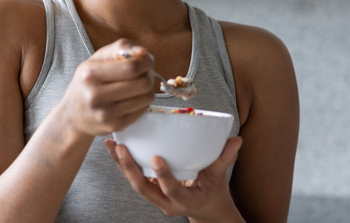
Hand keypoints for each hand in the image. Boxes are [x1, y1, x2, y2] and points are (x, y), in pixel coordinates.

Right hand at [60, 39, 155, 136]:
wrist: (72, 114)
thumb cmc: (88, 82)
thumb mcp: (97, 59)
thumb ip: (121, 48)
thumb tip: (144, 52)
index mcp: (90, 74)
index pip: (132, 67)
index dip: (146, 62)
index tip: (146, 61)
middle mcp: (96, 95)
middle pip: (142, 83)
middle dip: (148, 75)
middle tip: (143, 74)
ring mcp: (106, 113)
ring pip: (146, 97)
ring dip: (147, 89)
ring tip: (136, 86)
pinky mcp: (115, 125)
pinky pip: (143, 110)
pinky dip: (142, 102)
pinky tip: (131, 98)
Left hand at [104, 136, 244, 221]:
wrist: (205, 209)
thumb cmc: (212, 192)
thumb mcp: (219, 178)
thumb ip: (224, 159)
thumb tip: (236, 140)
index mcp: (185, 200)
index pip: (171, 189)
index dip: (163, 175)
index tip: (156, 158)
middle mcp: (167, 202)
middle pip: (143, 188)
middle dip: (130, 169)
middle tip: (121, 148)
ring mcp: (156, 197)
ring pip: (134, 183)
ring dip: (121, 165)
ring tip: (112, 144)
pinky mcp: (150, 189)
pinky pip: (134, 178)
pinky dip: (124, 164)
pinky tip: (115, 147)